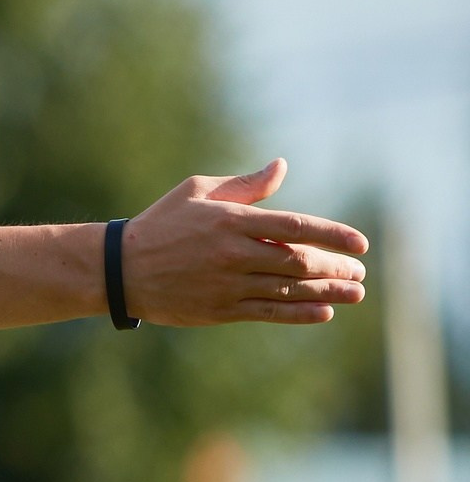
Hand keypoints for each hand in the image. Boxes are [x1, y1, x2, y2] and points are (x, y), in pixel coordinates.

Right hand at [121, 161, 366, 325]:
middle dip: (335, 267)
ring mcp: (228, 284)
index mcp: (231, 221)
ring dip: (328, 291)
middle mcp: (234, 254)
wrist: (120, 269)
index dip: (334, 235)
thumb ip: (245, 185)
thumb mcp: (198, 192)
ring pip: (289, 289)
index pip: (296, 227)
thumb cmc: (161, 224)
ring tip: (354, 292)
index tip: (361, 244)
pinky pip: (269, 312)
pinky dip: (300, 313)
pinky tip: (324, 311)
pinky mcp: (220, 309)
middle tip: (358, 271)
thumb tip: (281, 167)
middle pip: (299, 261)